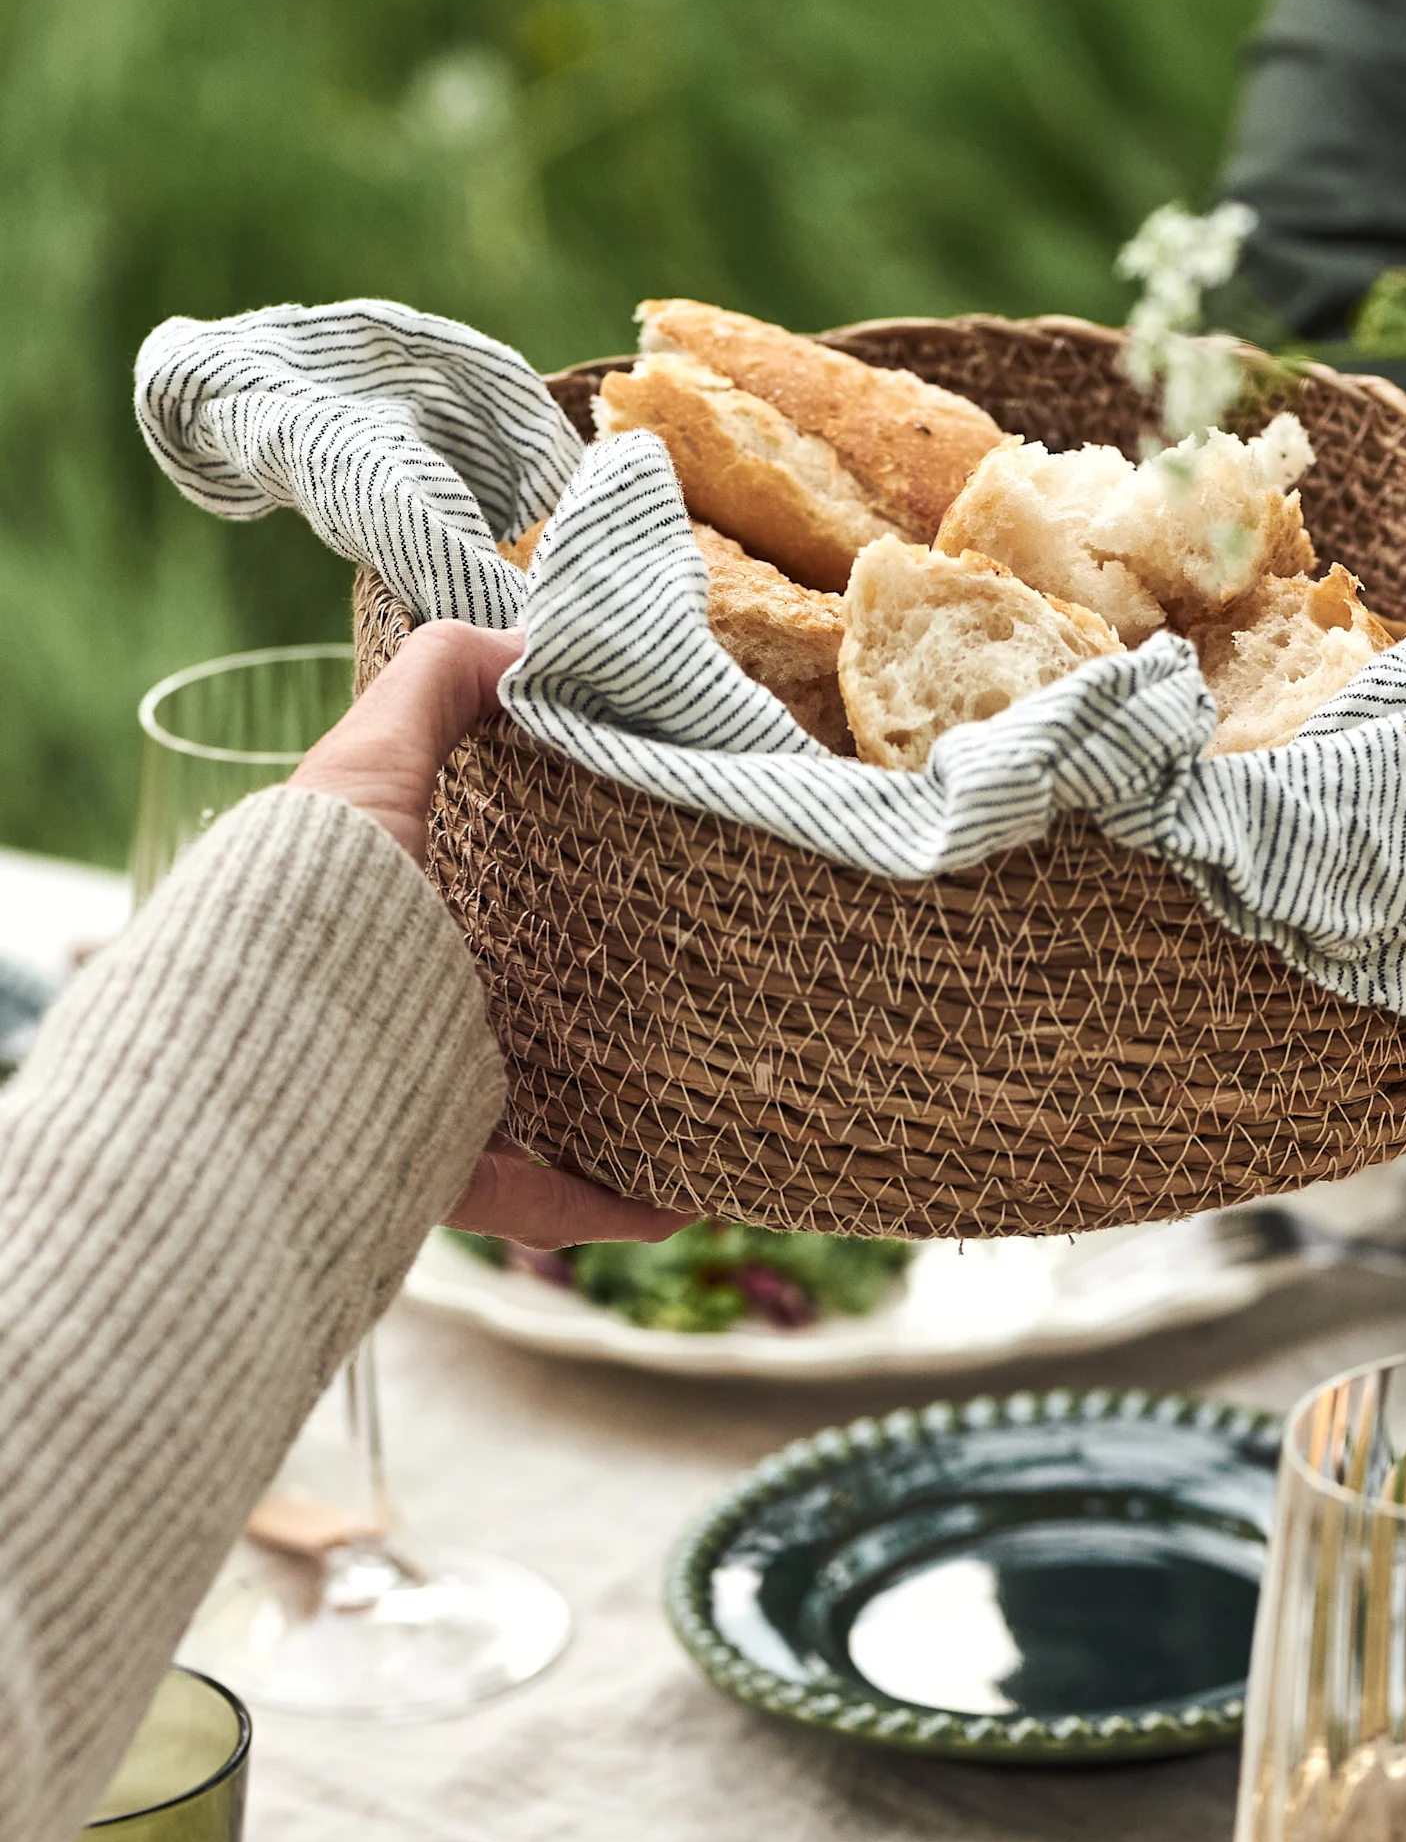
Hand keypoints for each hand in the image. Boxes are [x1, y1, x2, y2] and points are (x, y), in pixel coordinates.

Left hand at [291, 622, 688, 1247]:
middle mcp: (400, 1013)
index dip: (544, 891)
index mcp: (390, 922)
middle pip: (514, 1013)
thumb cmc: (312, 892)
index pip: (471, 907)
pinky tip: (681, 1201)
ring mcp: (420, 1102)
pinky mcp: (441, 1174)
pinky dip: (609, 1205)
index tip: (636, 876)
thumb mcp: (371, 757)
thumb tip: (527, 637)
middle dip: (593, 1012)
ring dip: (620, 1119)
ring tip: (705, 1104)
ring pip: (536, 1116)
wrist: (265, 1032)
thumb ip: (440, 681)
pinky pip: (540, 1198)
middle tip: (688, 987)